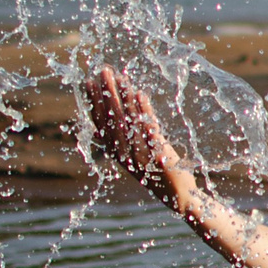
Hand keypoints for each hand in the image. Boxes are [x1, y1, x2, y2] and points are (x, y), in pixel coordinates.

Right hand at [85, 65, 196, 209]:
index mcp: (117, 154)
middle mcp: (125, 153)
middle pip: (112, 117)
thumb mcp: (139, 156)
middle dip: (106, 92)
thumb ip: (129, 139)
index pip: (100, 123)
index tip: (88, 82)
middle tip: (103, 70)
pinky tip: (140, 94)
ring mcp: (140, 153)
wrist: (179, 197)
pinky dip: (143, 110)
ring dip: (123, 96)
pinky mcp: (158, 153)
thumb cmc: (159, 174)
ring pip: (128, 119)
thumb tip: (121, 113)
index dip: (93, 102)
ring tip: (119, 76)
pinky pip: (148, 128)